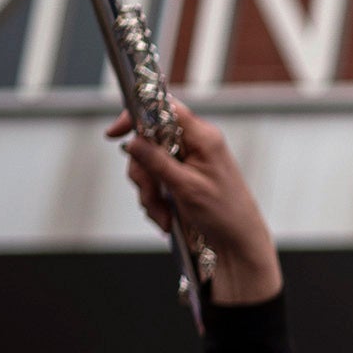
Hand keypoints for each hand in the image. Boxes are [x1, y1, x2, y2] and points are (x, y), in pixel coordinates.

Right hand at [105, 96, 279, 303]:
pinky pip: (154, 182)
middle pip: (148, 142)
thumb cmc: (225, 215)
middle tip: (152, 194)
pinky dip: (155, 201)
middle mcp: (194, 145)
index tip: (116, 134)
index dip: (137, 114)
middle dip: (144, 173)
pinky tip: (166, 217)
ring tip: (163, 214)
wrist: (237, 244)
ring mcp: (186, 163)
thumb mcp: (186, 187)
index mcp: (203, 138)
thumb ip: (157, 162)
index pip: (165, 109)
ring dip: (149, 193)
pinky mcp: (181, 179)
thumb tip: (133, 141)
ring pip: (147, 166)